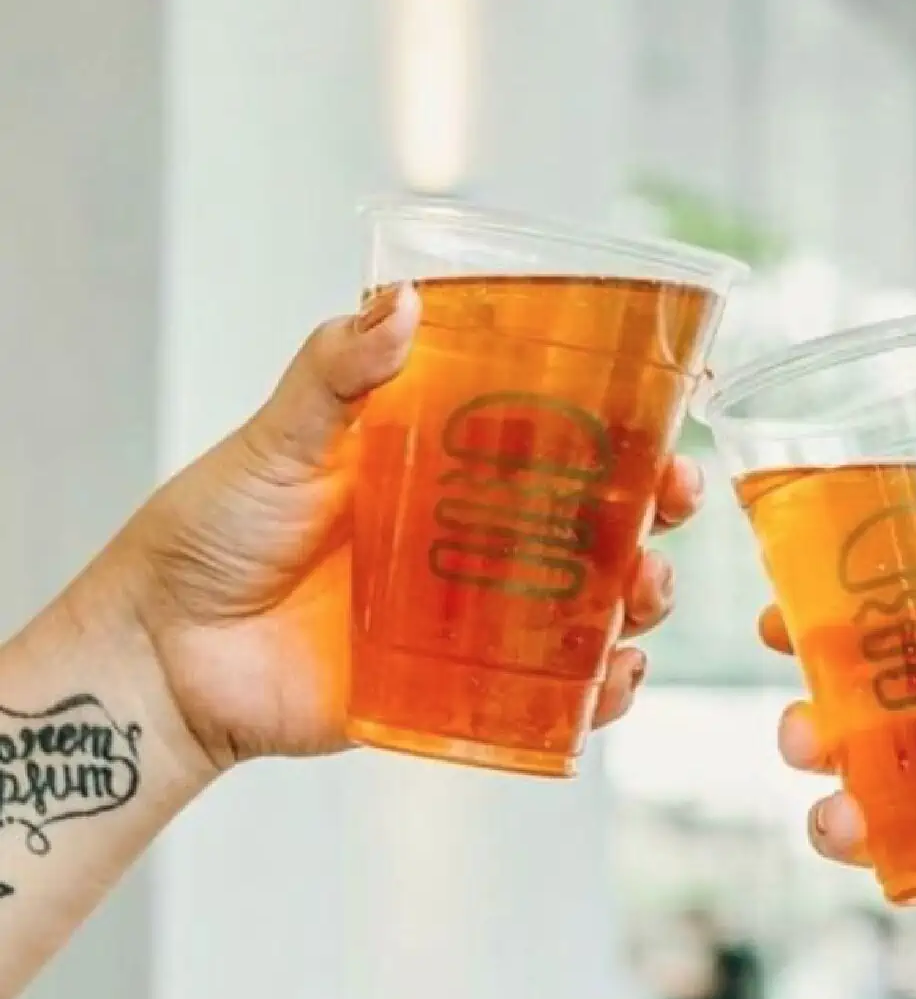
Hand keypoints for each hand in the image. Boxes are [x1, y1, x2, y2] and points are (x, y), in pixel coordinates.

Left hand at [104, 286, 700, 770]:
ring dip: (639, 602)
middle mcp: (474, 539)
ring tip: (643, 596)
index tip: (674, 425)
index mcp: (449, 467)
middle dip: (655, 518)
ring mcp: (470, 619)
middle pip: (597, 525)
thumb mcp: (281, 436)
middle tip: (671, 506)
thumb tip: (400, 301)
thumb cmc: (212, 530)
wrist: (159, 653)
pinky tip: (613, 681)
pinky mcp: (453, 692)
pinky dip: (596, 693)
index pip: (564, 441)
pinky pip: (546, 696)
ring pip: (589, 609)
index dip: (630, 436)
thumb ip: (336, 371)